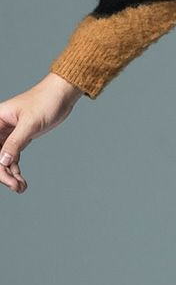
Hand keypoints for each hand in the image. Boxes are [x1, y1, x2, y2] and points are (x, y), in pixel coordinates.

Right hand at [0, 73, 83, 193]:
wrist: (61, 96)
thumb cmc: (45, 103)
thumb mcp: (30, 124)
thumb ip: (15, 142)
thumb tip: (3, 161)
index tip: (5, 177)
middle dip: (3, 173)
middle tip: (16, 187)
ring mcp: (10, 134)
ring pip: (4, 158)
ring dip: (10, 175)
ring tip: (21, 188)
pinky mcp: (21, 138)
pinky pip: (13, 157)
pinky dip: (16, 170)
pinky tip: (22, 182)